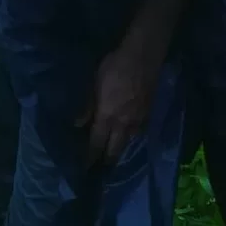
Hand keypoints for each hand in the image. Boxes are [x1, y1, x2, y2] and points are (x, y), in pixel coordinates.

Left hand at [77, 43, 160, 166]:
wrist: (142, 57)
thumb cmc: (113, 66)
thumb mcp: (94, 83)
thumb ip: (87, 106)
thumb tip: (77, 124)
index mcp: (107, 116)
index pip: (97, 143)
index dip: (91, 156)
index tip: (85, 167)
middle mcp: (124, 124)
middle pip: (115, 150)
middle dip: (107, 160)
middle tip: (100, 168)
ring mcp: (138, 120)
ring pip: (128, 142)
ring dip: (120, 148)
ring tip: (113, 152)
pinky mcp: (148, 114)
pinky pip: (138, 132)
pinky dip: (131, 136)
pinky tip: (127, 133)